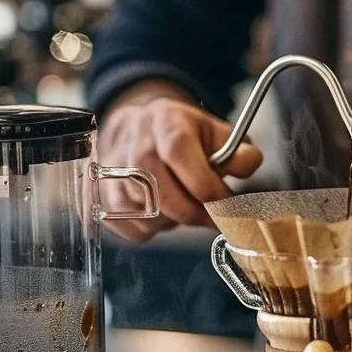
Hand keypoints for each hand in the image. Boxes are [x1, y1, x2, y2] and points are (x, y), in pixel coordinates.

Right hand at [97, 82, 262, 242]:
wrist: (140, 129)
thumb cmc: (182, 134)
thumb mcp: (215, 132)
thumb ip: (237, 150)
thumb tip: (248, 164)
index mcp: (165, 122)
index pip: (178, 154)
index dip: (206, 186)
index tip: (225, 202)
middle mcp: (134, 144)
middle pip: (161, 192)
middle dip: (194, 213)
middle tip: (213, 217)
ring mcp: (113, 172)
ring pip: (148, 215)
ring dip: (174, 220)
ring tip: (184, 204)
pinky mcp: (103, 198)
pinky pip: (133, 229)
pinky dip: (153, 229)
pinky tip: (162, 211)